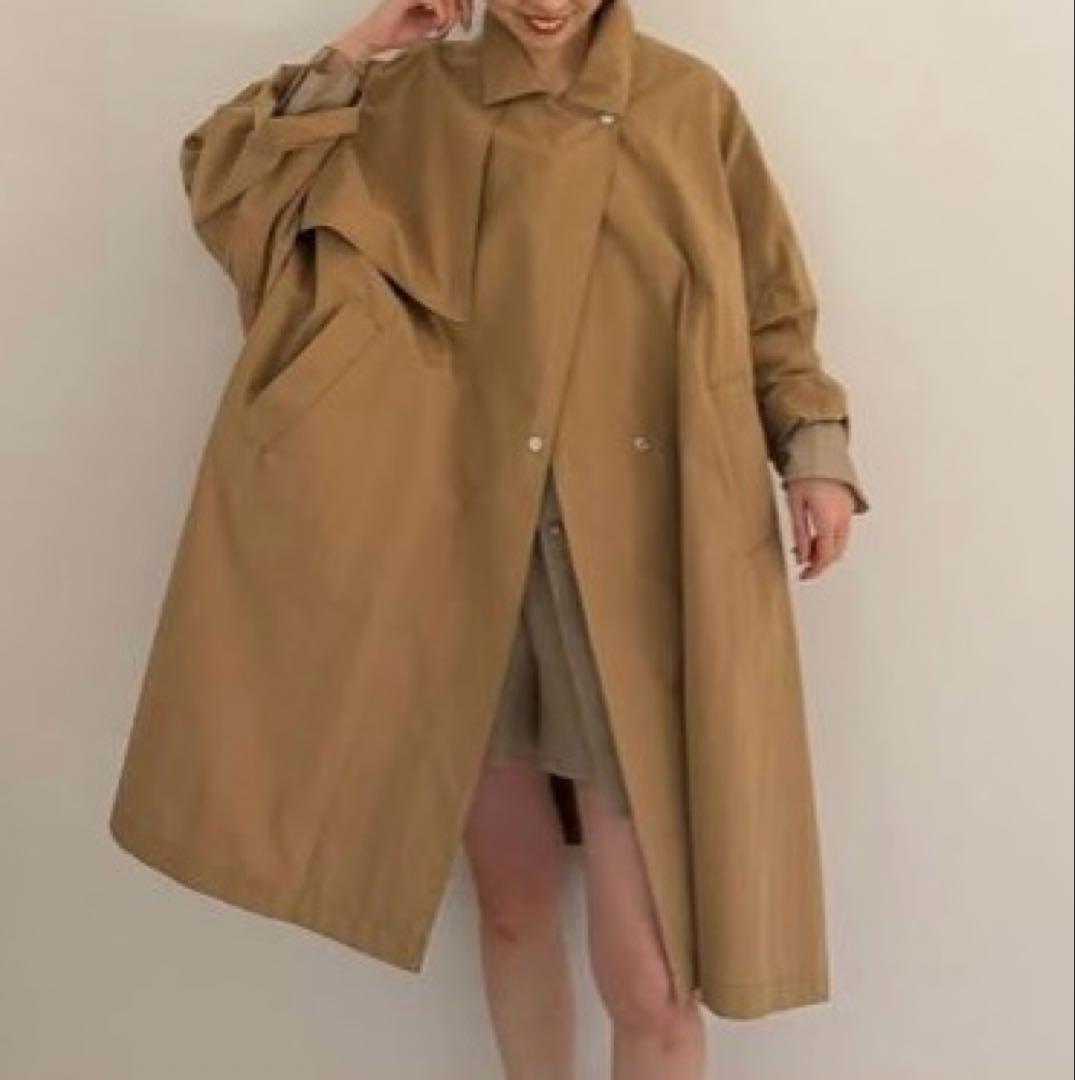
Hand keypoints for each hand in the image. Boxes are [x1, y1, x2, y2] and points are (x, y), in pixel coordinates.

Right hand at [335, 0, 474, 58]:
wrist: (377, 39)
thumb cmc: (398, 33)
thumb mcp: (428, 24)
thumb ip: (442, 16)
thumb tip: (460, 13)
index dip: (461, 2)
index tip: (465, 18)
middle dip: (460, 3)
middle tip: (462, 20)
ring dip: (451, 8)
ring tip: (448, 22)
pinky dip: (441, 10)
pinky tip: (439, 21)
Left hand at [785, 478, 854, 579]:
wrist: (821, 454)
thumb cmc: (805, 476)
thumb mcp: (795, 504)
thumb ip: (800, 533)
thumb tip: (802, 557)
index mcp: (828, 519)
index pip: (825, 555)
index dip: (815, 569)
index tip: (804, 575)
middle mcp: (842, 518)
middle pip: (836, 552)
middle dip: (820, 562)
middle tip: (803, 565)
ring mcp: (848, 513)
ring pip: (840, 543)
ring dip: (825, 551)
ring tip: (805, 548)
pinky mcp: (849, 508)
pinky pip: (842, 532)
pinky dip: (830, 539)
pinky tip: (815, 535)